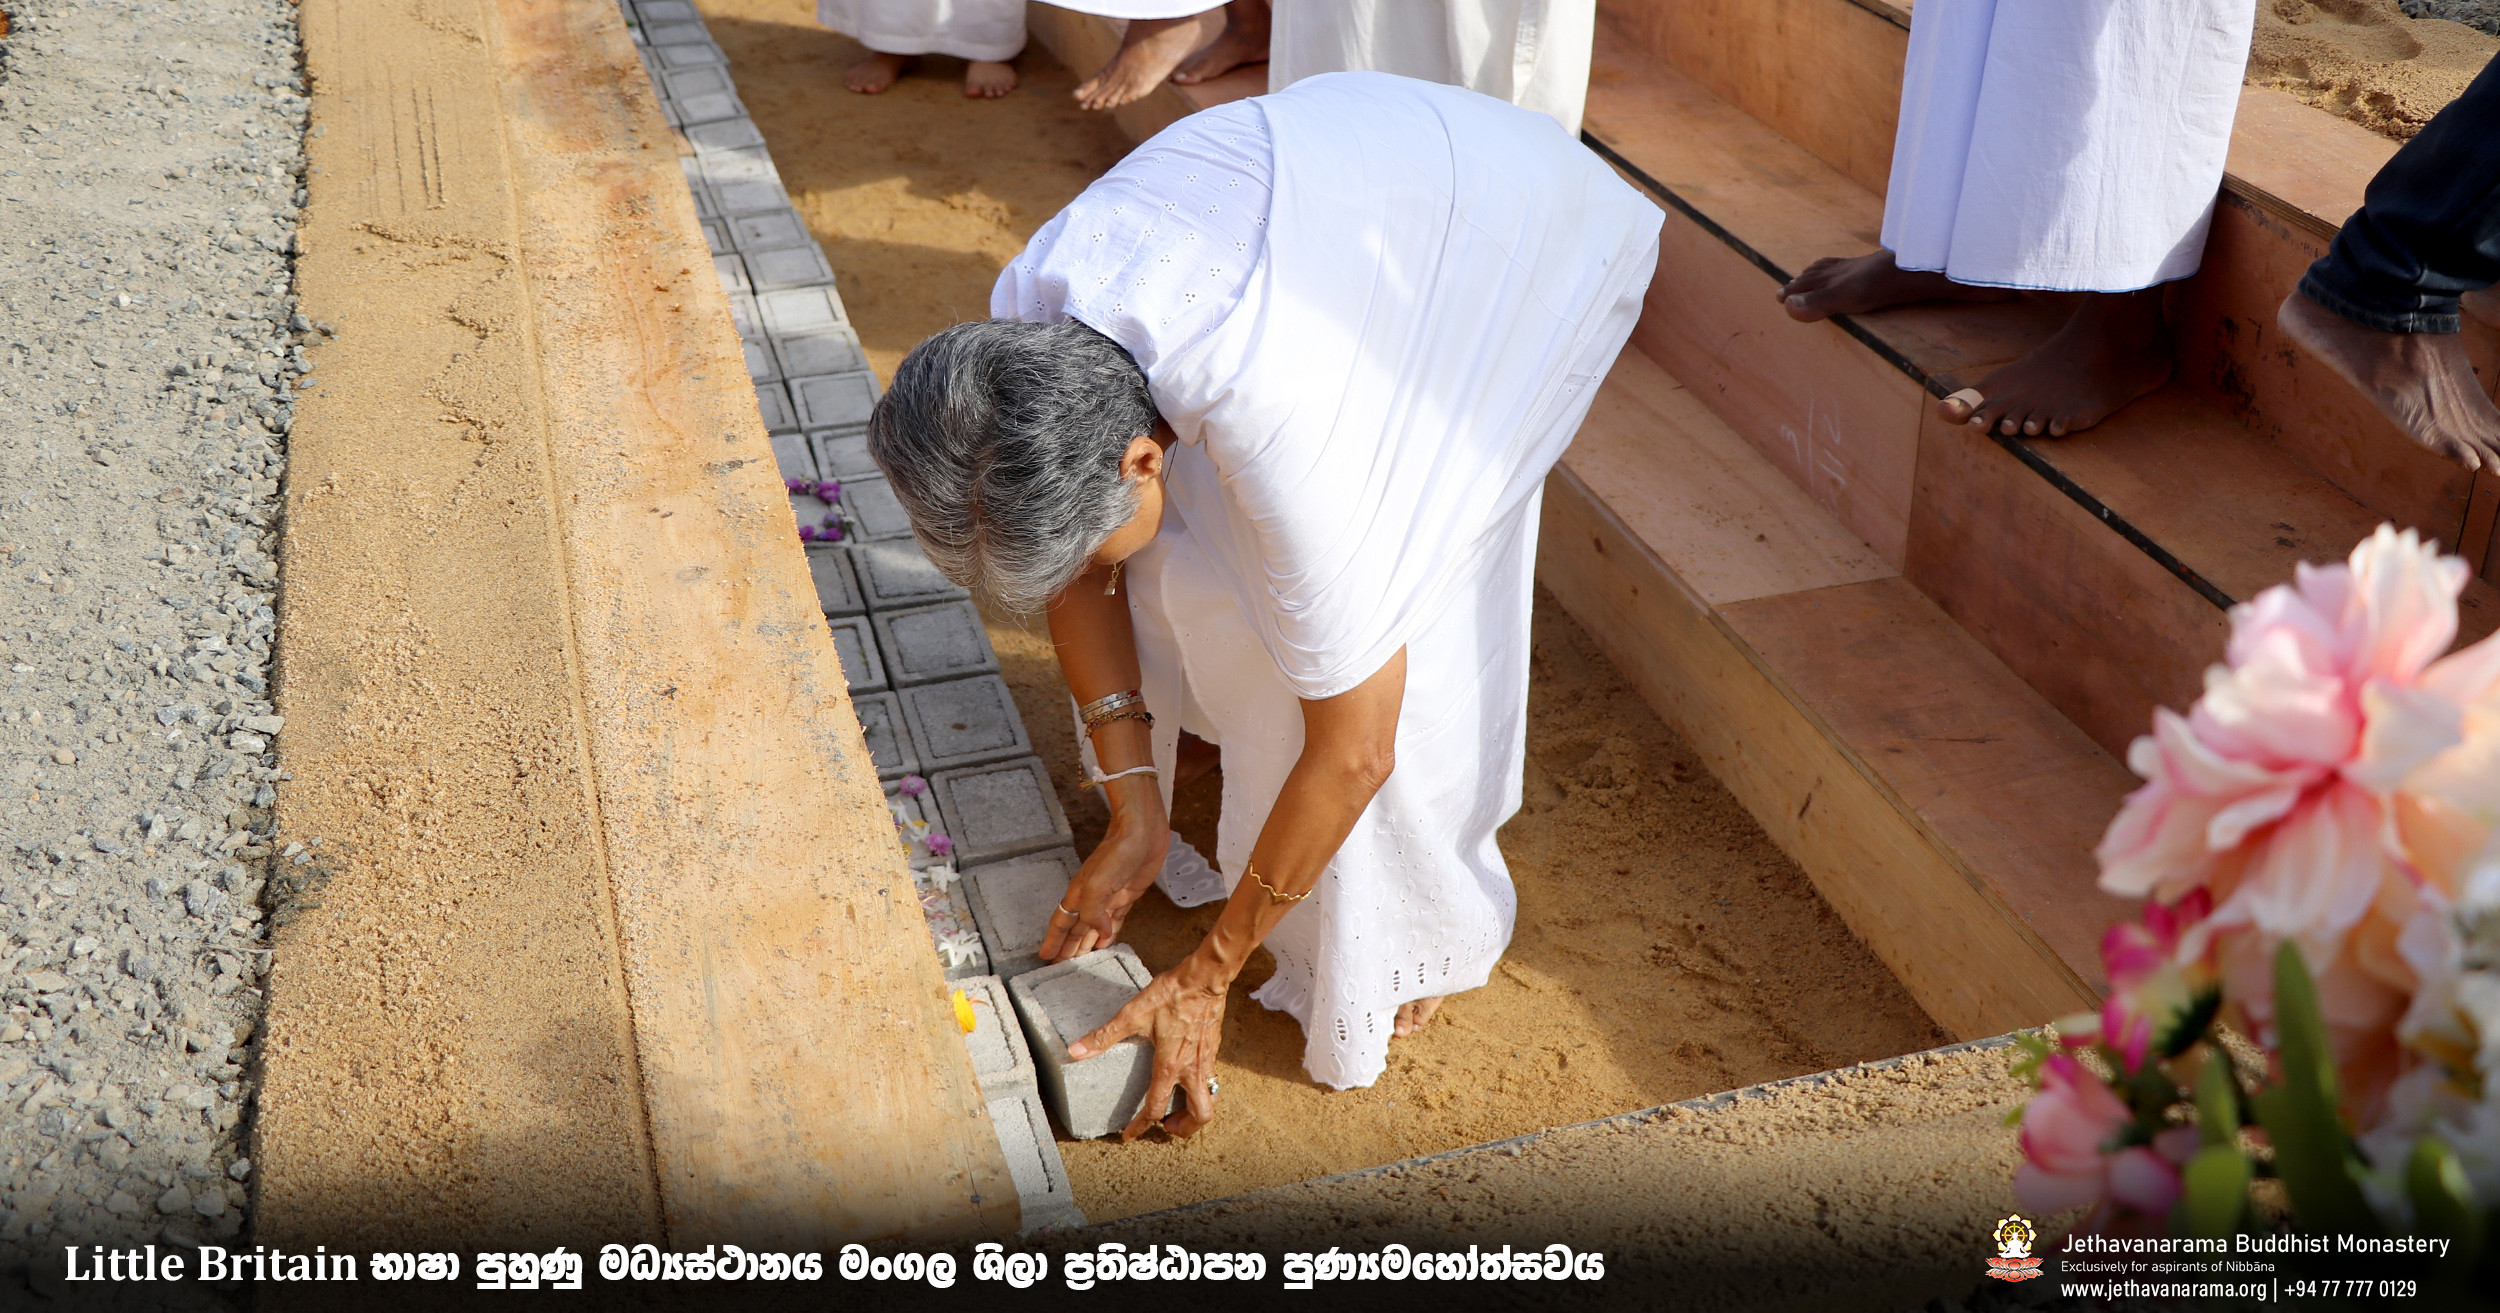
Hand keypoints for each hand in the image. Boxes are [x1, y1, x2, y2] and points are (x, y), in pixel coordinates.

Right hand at [1040, 784, 1167, 962]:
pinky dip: (1108, 933)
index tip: (1045, 957)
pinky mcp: (1127, 895)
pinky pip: (1115, 920)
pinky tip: (1105, 942)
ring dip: (1086, 943)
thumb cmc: (1117, 853)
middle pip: (1075, 928)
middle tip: (1060, 968)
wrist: (1141, 833)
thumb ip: (1093, 912)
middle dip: (1067, 947)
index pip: (1062, 922)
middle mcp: (1091, 898)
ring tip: (1079, 960)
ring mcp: (1109, 897)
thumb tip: (1099, 934)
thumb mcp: (1097, 885)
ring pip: (1093, 926)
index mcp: (1079, 894)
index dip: (1054, 940)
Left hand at [1069, 951, 1229, 1138]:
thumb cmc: (1171, 995)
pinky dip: (1201, 1089)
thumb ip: (1105, 1035)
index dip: (1140, 1126)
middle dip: (1184, 1129)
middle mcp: (1191, 1069)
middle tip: (1167, 1126)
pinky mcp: (1214, 1049)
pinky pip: (1212, 1080)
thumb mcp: (1133, 1014)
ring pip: (1210, 1100)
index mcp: (1169, 1066)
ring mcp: (1206, 1061)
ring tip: (1179, 1109)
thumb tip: (1076, 1050)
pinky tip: (1187, 1077)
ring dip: (1195, 1111)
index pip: (1154, 1108)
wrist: (1204, 979)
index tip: (1129, 1136)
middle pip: (1199, 1115)